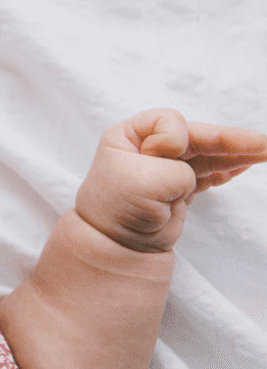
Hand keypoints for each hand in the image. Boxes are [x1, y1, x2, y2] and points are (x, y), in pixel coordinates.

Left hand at [76, 108, 266, 252]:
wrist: (116, 246)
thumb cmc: (118, 209)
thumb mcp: (143, 181)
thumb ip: (174, 169)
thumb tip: (189, 173)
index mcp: (129, 136)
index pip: (167, 121)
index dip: (173, 140)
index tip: (162, 158)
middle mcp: (146, 148)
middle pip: (195, 136)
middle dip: (228, 140)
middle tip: (262, 143)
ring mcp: (164, 168)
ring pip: (206, 155)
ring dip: (235, 154)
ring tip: (264, 152)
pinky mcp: (177, 187)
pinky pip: (208, 172)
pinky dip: (227, 169)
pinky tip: (246, 165)